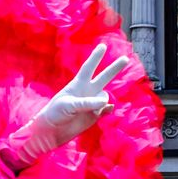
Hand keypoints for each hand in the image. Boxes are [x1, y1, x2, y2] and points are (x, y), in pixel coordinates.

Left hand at [5, 45, 133, 166]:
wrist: (51, 132)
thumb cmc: (55, 114)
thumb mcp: (68, 105)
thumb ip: (86, 102)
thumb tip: (105, 101)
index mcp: (77, 85)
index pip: (88, 68)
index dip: (95, 57)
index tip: (103, 46)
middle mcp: (87, 92)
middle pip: (104, 77)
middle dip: (114, 68)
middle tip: (126, 58)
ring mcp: (92, 103)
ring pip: (105, 97)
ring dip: (101, 102)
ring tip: (90, 111)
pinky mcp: (95, 115)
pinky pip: (107, 109)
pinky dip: (108, 109)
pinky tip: (105, 111)